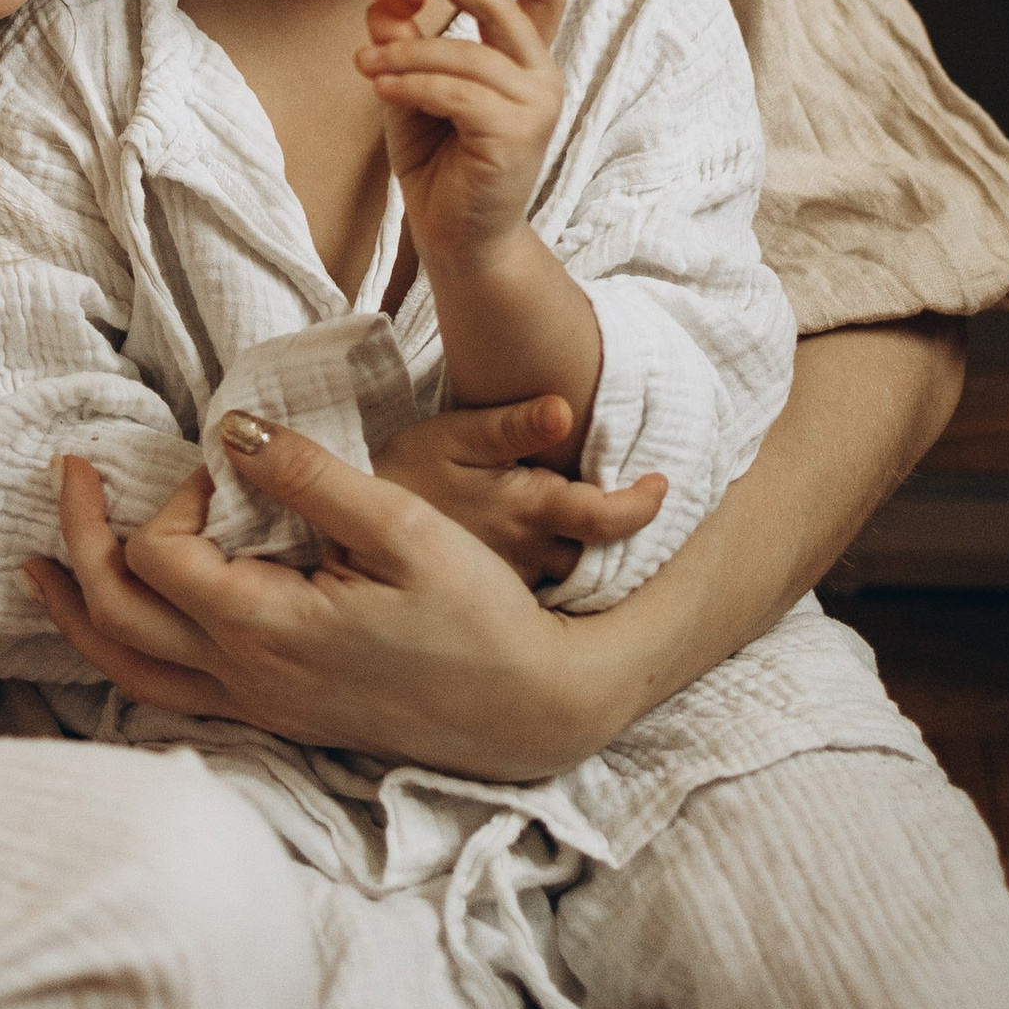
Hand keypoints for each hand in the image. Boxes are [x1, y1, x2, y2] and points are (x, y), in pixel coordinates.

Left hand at [26, 424, 628, 782]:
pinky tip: (118, 627)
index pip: (160, 556)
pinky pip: (166, 693)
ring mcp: (258, 709)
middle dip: (80, 539)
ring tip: (40, 569)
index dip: (173, 497)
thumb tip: (235, 433)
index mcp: (271, 629)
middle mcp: (248, 680)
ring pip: (128, 671)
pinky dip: (121, 654)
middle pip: (118, 616)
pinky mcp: (276, 718)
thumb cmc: (478, 614)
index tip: (225, 467)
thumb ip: (312, 478)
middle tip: (69, 473)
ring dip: (78, 612)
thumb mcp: (405, 526)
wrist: (530, 710)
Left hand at [357, 0, 569, 266]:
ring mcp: (535, 106)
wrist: (456, 238)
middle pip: (503, 11)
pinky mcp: (516, 133)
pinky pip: (454, 92)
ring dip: (405, 56)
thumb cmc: (441, 165)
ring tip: (364, 64)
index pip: (543, 5)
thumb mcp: (415, 96)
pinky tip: (381, 88)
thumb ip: (406, 51)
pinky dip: (411, 85)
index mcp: (522, 65)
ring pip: (462, 56)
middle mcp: (540, 78)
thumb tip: (381, 5)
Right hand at [372, 395, 666, 588]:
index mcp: (526, 505)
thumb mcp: (451, 434)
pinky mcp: (498, 599)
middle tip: (637, 501)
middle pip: (597, 549)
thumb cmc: (402, 468)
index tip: (661, 486)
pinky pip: (545, 588)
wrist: (347, 527)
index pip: (604, 516)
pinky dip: (557, 570)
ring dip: (588, 554)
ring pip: (572, 571)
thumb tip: (565, 409)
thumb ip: (511, 426)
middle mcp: (529, 551)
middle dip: (620, 535)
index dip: (640, 505)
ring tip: (600, 529)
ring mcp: (515, 581)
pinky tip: (554, 554)